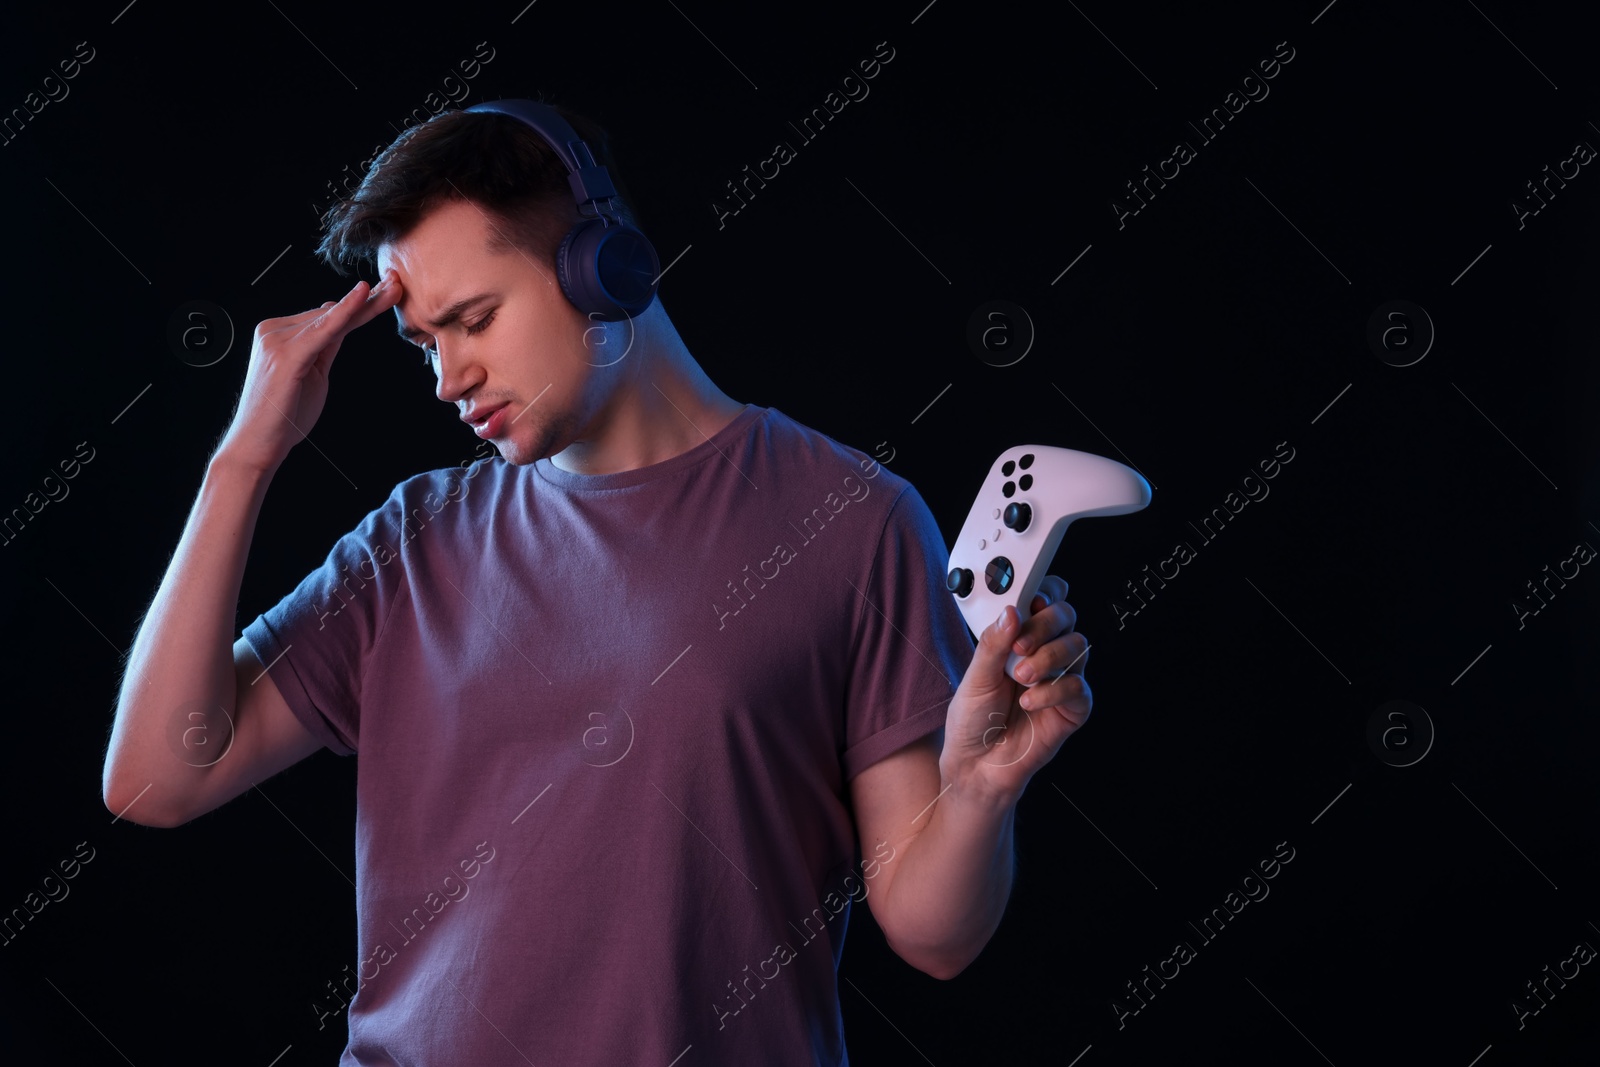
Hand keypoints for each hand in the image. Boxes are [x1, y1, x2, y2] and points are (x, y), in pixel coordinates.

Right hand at [214, 271, 402, 472]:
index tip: (387, 290)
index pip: (327, 317)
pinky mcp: (285, 354)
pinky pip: (323, 330)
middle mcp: (273, 331)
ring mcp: (276, 340)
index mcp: (278, 334)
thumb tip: (336, 320)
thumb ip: (324, 347)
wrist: (257, 446)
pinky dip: (344, 312)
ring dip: (365, 304)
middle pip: (330, 314)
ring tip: (394, 289)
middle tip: (397, 282)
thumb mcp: (313, 374)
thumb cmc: (284, 416)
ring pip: (331, 319)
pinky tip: (363, 295)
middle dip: (367, 300)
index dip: (358, 304)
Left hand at [939, 575, 1091, 803]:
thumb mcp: (974, 676)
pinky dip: (1053, 691)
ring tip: (1021, 678)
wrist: (976, 766)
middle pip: (1066, 616)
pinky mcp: (1072, 708)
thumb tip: (1011, 611)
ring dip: (1048, 657)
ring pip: (1077, 646)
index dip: (1044, 591)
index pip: (1045, 599)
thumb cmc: (973, 720)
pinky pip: (1078, 687)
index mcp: (1019, 637)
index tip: (1030, 599)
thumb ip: (993, 643)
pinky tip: (1030, 701)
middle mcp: (1044, 652)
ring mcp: (1060, 678)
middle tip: (1020, 646)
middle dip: (1045, 624)